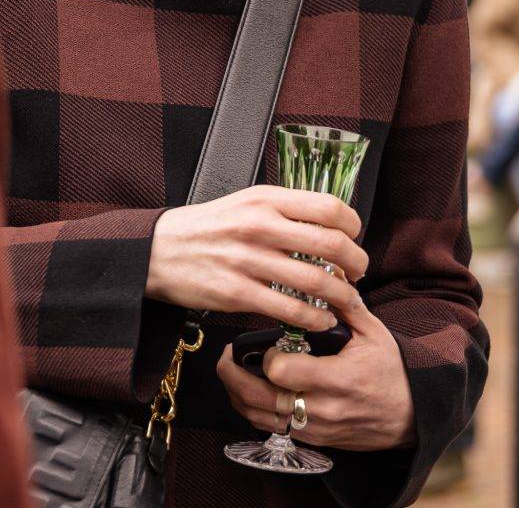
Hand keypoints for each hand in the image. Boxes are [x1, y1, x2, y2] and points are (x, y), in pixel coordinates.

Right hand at [145, 186, 367, 330]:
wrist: (159, 251)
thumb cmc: (209, 227)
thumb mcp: (246, 203)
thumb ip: (283, 210)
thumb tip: (327, 224)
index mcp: (266, 199)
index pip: (328, 206)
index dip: (352, 226)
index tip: (354, 238)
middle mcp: (259, 226)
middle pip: (330, 244)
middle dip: (356, 263)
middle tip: (359, 273)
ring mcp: (248, 260)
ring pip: (314, 280)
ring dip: (341, 295)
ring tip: (348, 301)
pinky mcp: (237, 293)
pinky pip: (288, 309)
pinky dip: (314, 318)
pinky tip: (322, 320)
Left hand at [217, 286, 416, 451]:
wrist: (408, 417)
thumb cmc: (391, 373)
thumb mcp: (375, 334)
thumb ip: (347, 305)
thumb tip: (328, 270)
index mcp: (339, 379)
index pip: (283, 372)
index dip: (267, 356)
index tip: (268, 343)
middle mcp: (323, 409)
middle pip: (260, 400)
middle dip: (234, 376)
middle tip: (227, 356)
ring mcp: (315, 429)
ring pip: (259, 418)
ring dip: (237, 395)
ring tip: (232, 372)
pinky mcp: (311, 440)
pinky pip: (270, 429)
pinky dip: (252, 412)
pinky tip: (249, 393)